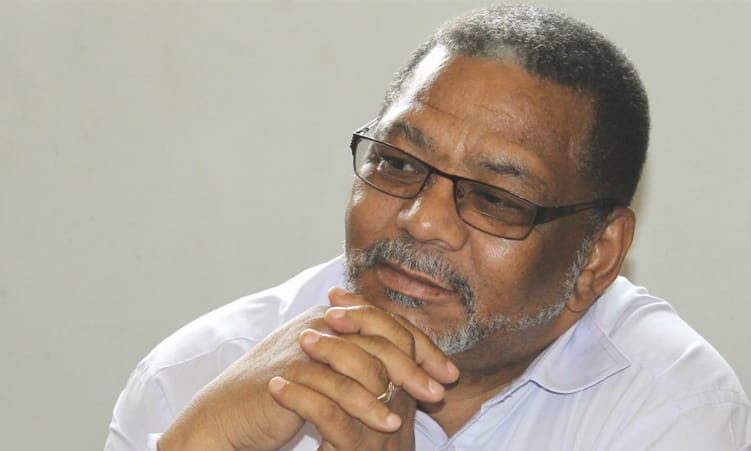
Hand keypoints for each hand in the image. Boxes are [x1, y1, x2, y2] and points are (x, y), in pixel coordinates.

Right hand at [158, 289, 457, 450]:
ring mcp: (307, 345)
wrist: (228, 413)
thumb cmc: (277, 392)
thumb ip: (352, 356)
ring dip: (402, 381)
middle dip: (418, 359)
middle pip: (382, 333)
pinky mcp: (294, 373)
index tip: (444, 369)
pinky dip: (369, 405)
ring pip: (368, 357)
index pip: (385, 323)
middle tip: (443, 384)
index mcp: (330, 319)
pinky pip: (341, 387)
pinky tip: (388, 423)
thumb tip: (395, 361)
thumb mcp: (322, 369)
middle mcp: (320, 324)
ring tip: (426, 402)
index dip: (418, 344)